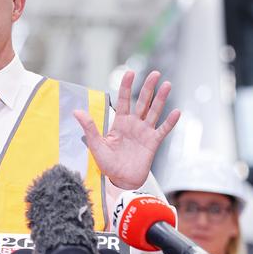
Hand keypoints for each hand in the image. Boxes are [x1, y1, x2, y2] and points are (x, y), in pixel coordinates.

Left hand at [73, 70, 179, 189]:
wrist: (120, 180)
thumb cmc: (107, 164)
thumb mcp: (96, 144)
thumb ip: (89, 127)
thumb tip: (77, 111)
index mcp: (119, 123)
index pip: (123, 100)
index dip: (126, 86)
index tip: (130, 73)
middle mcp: (133, 124)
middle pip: (142, 102)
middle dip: (148, 87)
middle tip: (155, 73)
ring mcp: (144, 132)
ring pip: (154, 112)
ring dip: (161, 99)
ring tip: (167, 85)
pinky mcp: (153, 143)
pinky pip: (163, 130)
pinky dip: (170, 122)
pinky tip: (176, 112)